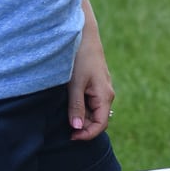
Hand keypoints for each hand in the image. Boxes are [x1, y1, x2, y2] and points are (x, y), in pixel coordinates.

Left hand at [68, 0, 114, 139]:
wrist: (83, 34)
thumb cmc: (80, 58)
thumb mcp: (75, 84)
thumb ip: (76, 107)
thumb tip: (77, 128)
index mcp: (105, 95)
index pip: (101, 125)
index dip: (86, 135)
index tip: (70, 136)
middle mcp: (106, 93)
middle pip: (96, 119)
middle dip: (81, 126)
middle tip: (64, 125)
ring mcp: (100, 88)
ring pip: (92, 111)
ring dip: (79, 115)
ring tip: (64, 111)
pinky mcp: (94, 83)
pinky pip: (89, 101)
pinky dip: (79, 106)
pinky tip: (68, 101)